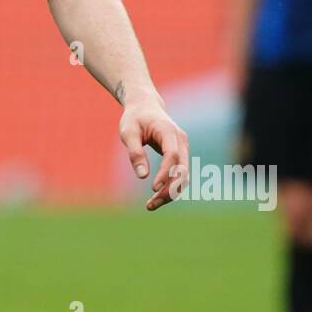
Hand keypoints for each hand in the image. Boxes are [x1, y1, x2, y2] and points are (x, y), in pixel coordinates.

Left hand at [118, 94, 189, 210]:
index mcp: (169, 131)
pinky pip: (179, 174)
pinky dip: (170, 187)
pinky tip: (156, 198)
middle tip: (150, 205)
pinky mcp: (180, 155)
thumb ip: (135, 152)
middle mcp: (181, 140)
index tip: (152, 188)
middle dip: (169, 189)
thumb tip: (142, 176)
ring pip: (183, 176)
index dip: (165, 173)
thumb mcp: (128, 132)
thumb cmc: (134, 118)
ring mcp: (183, 148)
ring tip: (150, 205)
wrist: (145, 106)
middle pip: (182, 170)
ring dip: (170, 192)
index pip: (172, 156)